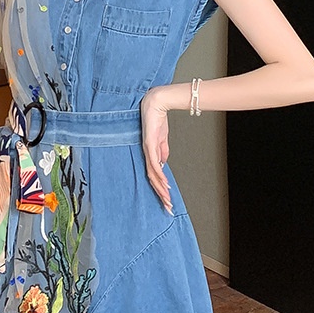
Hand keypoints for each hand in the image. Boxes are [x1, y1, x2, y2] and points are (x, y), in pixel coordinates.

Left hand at [141, 87, 172, 214]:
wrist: (155, 104)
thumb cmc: (156, 120)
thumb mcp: (162, 139)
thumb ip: (162, 152)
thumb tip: (163, 164)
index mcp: (148, 154)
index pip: (153, 176)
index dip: (160, 189)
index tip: (166, 200)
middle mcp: (146, 155)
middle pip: (152, 179)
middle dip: (161, 195)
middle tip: (167, 207)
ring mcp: (146, 151)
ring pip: (153, 175)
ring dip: (161, 188)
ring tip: (167, 200)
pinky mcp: (149, 144)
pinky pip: (154, 163)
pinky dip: (159, 175)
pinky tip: (164, 184)